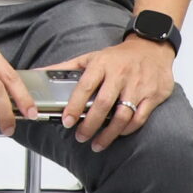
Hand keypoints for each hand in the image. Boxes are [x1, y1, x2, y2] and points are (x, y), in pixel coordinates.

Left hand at [53, 38, 176, 151]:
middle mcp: (120, 75)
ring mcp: (138, 86)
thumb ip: (66, 67)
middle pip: (103, 104)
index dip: (74, 106)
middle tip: (80, 137)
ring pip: (122, 115)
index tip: (67, 121)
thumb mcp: (91, 57)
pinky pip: (139, 118)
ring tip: (96, 144)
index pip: (85, 87)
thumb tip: (40, 72)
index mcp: (102, 65)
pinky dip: (127, 129)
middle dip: (90, 124)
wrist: (151, 48)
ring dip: (108, 133)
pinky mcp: (152, 96)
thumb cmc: (118, 57)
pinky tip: (117, 134)